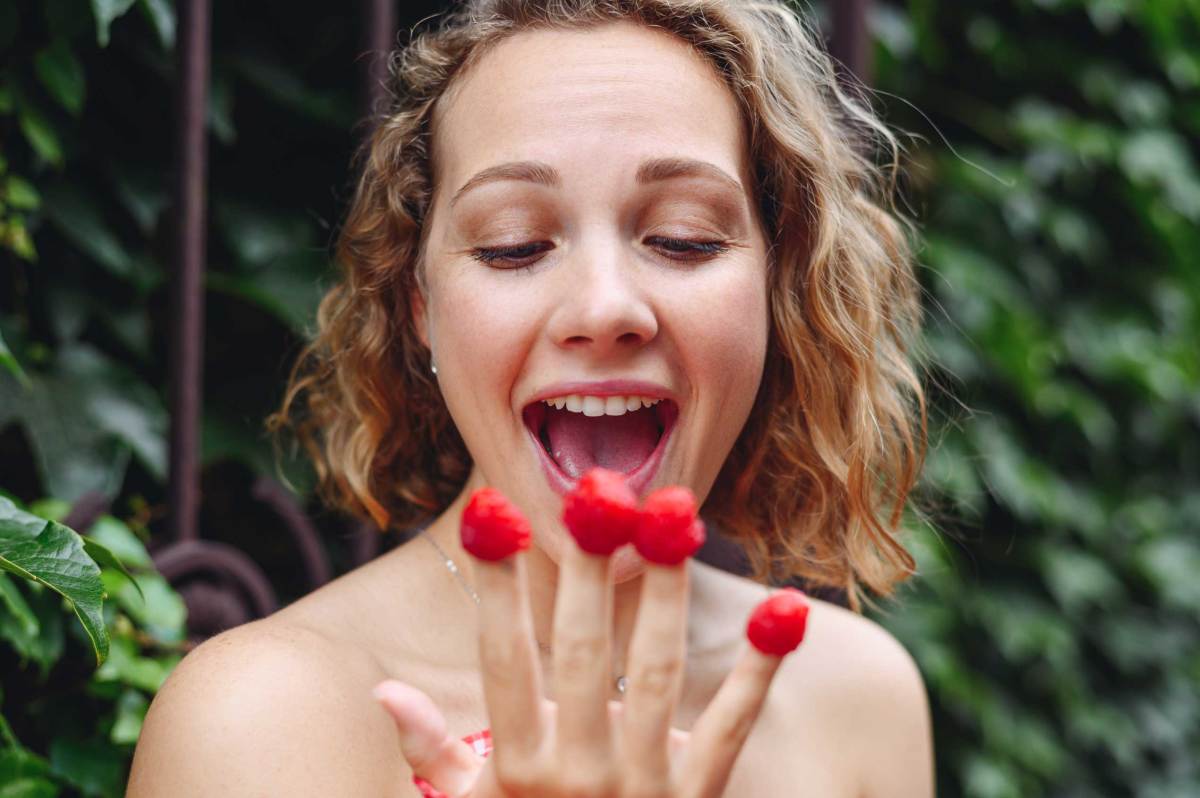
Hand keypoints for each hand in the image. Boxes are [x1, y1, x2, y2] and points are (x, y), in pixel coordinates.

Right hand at [373, 474, 807, 796]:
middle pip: (582, 652)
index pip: (502, 660)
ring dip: (665, 591)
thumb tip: (383, 691)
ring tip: (675, 518)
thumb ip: (430, 753)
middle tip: (596, 493)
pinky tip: (783, 611)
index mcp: (517, 766)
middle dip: (587, 569)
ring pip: (654, 672)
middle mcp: (578, 773)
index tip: (493, 516)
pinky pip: (731, 726)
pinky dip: (758, 669)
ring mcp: (642, 788)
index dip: (497, 587)